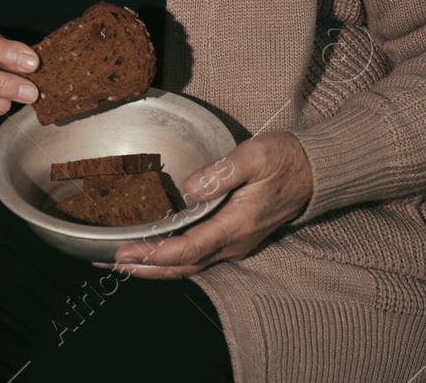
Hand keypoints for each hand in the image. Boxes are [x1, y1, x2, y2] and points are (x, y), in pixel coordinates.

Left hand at [94, 130, 313, 279]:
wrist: (315, 170)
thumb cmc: (286, 160)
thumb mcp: (255, 155)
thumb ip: (222, 172)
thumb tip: (189, 188)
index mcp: (237, 225)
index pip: (187, 250)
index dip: (153, 254)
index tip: (123, 251)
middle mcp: (234, 242)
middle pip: (183, 268)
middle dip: (144, 269)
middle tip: (109, 262)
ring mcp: (235, 242)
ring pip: (189, 266)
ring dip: (155, 267)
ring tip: (123, 261)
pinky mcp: (235, 236)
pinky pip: (198, 256)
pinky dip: (171, 258)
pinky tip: (155, 249)